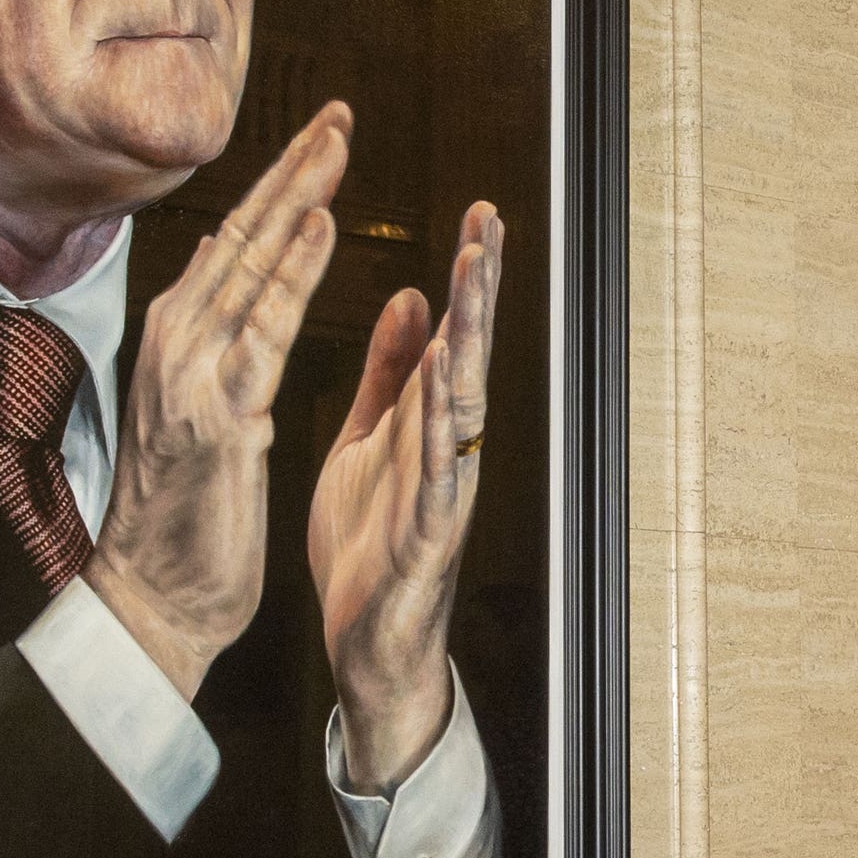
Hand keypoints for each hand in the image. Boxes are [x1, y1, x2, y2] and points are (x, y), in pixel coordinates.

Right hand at [85, 106, 350, 697]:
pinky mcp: (217, 414)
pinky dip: (295, 272)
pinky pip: (264, 328)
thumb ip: (212, 322)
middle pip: (246, 236)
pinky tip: (324, 225)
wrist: (155, 595)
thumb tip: (226, 246)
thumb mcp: (197, 396)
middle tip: (340, 111)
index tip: (323, 133)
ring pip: (253, 266)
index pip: (240, 242)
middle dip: (295, 169)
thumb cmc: (184, 506)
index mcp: (179, 336)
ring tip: (338, 143)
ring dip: (299, 198)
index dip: (282, 184)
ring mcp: (191, 374)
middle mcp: (177, 341)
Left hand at [312, 200, 504, 789]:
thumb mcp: (369, 440)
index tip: (480, 214)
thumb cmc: (371, 545)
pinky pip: (435, 477)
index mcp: (428, 423)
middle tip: (489, 225)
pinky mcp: (425, 537)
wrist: (369, 643)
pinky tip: (439, 391)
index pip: (454, 336)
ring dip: (468, 343)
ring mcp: (443, 491)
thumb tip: (414, 300)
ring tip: (471, 287)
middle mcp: (448, 449)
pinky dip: (439, 431)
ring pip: (461, 405)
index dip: (469, 278)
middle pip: (470, 356)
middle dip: (481, 290)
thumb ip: (389, 374)